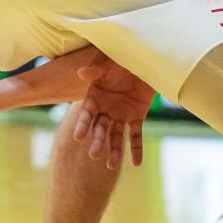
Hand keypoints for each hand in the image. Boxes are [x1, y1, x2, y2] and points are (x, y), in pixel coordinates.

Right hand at [73, 52, 154, 168]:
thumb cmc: (121, 57)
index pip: (87, 114)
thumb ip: (96, 70)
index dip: (82, 125)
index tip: (77, 137)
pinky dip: (136, 149)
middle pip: (100, 128)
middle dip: (97, 141)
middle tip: (94, 155)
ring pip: (116, 136)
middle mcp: (106, 109)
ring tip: (112, 165)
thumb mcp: (109, 62)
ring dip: (114, 150)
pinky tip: (136, 164)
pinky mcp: (137, 117)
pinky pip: (135, 135)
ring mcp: (121, 114)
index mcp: (95, 96)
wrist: (145, 58)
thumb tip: (81, 73)